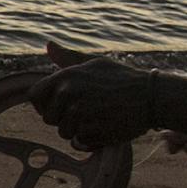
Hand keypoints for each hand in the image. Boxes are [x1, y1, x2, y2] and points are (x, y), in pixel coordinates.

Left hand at [25, 41, 155, 150]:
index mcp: (66, 76)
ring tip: (96, 119)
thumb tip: (49, 45)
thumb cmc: (124, 78)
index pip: (34, 95)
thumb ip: (69, 58)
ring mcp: (79, 113)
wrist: (152, 96)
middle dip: (62, 119)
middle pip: (48, 118)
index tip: (57, 106)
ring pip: (63, 132)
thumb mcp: (95, 63)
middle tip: (85, 113)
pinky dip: (89, 140)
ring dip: (77, 130)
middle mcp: (69, 93)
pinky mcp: (91, 130)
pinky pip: (78, 142)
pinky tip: (104, 128)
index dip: (43, 104)